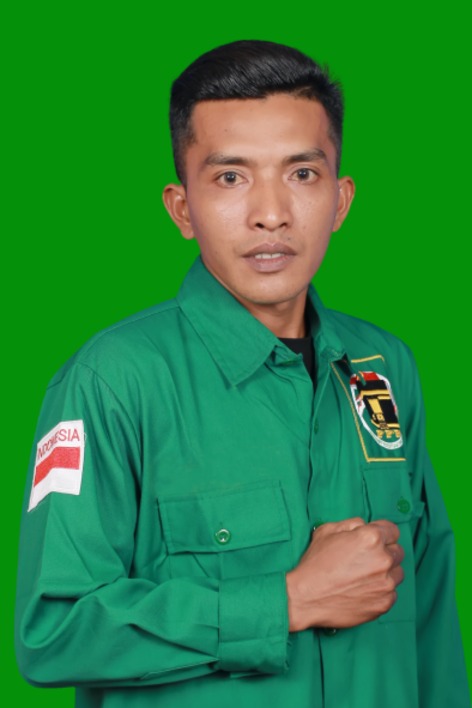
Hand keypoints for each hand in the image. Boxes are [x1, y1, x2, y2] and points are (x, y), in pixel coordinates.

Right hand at [286, 517, 403, 631]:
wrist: (306, 597)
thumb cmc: (315, 563)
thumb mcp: (328, 530)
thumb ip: (352, 524)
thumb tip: (365, 526)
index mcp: (371, 538)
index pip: (393, 530)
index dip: (382, 533)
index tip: (375, 540)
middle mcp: (383, 560)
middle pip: (398, 552)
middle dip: (385, 552)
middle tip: (366, 559)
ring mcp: (386, 584)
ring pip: (397, 573)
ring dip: (386, 572)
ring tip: (365, 576)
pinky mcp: (384, 603)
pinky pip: (392, 593)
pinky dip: (381, 591)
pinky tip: (363, 590)